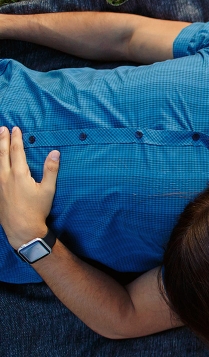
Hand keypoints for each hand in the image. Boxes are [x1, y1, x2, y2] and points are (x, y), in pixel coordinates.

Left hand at [0, 126, 59, 248]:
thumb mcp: (48, 190)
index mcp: (19, 174)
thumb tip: (55, 152)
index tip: (15, 128)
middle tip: (2, 129)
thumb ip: (51, 169)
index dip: (16, 138)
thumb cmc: (36, 210)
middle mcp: (5, 176)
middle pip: (2, 153)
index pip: (16, 151)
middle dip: (2, 139)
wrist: (21, 228)